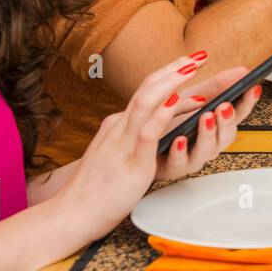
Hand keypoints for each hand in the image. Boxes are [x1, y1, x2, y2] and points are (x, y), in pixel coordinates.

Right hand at [54, 55, 260, 241]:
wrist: (71, 214)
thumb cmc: (96, 189)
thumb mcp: (116, 154)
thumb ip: (133, 137)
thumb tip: (157, 125)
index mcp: (118, 126)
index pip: (145, 92)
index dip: (169, 75)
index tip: (189, 62)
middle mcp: (120, 127)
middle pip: (147, 88)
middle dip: (176, 69)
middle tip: (200, 56)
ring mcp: (124, 142)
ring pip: (146, 102)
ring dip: (172, 82)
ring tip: (193, 68)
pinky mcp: (132, 162)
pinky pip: (146, 133)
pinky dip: (161, 114)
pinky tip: (175, 101)